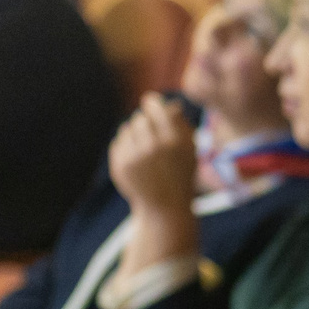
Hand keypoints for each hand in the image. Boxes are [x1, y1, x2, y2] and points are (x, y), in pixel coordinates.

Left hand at [109, 94, 199, 217]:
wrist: (165, 207)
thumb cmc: (181, 174)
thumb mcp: (189, 150)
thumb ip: (181, 124)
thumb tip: (169, 103)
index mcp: (174, 140)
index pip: (156, 108)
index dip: (152, 103)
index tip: (151, 102)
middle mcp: (154, 147)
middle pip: (140, 118)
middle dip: (145, 122)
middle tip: (152, 133)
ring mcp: (135, 157)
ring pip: (127, 129)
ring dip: (135, 135)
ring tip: (146, 150)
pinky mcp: (121, 166)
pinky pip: (118, 142)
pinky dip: (127, 148)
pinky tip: (138, 161)